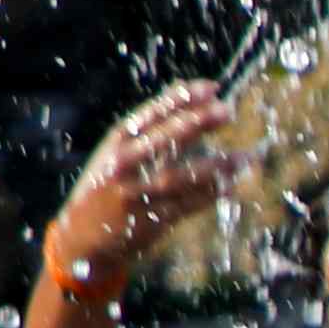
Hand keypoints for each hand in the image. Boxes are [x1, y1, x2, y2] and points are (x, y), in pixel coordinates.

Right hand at [45, 81, 239, 290]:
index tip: (211, 87)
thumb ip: (148, 126)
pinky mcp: (150, 221)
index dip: (180, 100)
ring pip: (182, 177)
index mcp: (114, 145)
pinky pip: (187, 205)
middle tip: (228, 111)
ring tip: (247, 156)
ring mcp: (135, 195)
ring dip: (217, 166)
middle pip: (164, 141)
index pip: (149, 115)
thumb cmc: (107, 185)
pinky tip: (232, 185)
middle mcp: (122, 167)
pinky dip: (211, 195)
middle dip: (197, 124)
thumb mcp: (116, 153)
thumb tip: (186, 89)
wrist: (81, 240)